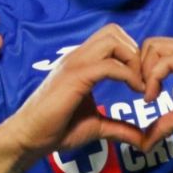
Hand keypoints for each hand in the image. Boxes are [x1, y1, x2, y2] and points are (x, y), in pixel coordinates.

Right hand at [1, 24, 145, 156]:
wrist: (29, 138)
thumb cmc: (56, 130)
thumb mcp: (96, 126)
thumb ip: (119, 128)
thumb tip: (143, 140)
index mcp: (82, 62)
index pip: (112, 38)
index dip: (133, 54)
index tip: (143, 81)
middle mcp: (78, 56)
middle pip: (114, 31)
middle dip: (135, 52)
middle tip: (143, 79)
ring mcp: (75, 64)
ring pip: (113, 40)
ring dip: (133, 60)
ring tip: (139, 85)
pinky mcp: (75, 77)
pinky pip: (109, 66)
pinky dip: (129, 76)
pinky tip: (135, 92)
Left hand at [138, 37, 172, 150]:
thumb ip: (163, 123)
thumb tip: (144, 143)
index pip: (153, 49)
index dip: (141, 70)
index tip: (143, 95)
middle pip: (149, 44)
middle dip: (137, 68)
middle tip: (141, 94)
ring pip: (153, 47)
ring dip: (143, 72)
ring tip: (148, 96)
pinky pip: (164, 62)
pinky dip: (152, 79)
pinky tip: (153, 99)